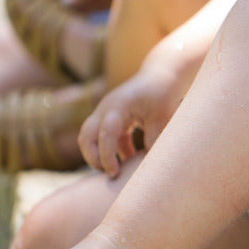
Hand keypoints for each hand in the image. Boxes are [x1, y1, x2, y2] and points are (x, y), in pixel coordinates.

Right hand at [78, 39, 200, 175]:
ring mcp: (105, 112)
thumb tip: (146, 168)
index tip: (115, 174)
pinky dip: (113, 150)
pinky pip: (104, 137)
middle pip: (86, 136)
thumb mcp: (161, 119)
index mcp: (118, 106)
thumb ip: (153, 142)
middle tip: (111, 174)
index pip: (106, 134)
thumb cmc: (163, 95)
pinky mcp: (110, 118)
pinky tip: (130, 159)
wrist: (160, 75)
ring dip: (100, 155)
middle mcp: (106, 109)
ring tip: (118, 171)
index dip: (108, 156)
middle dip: (93, 158)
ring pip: (90, 137)